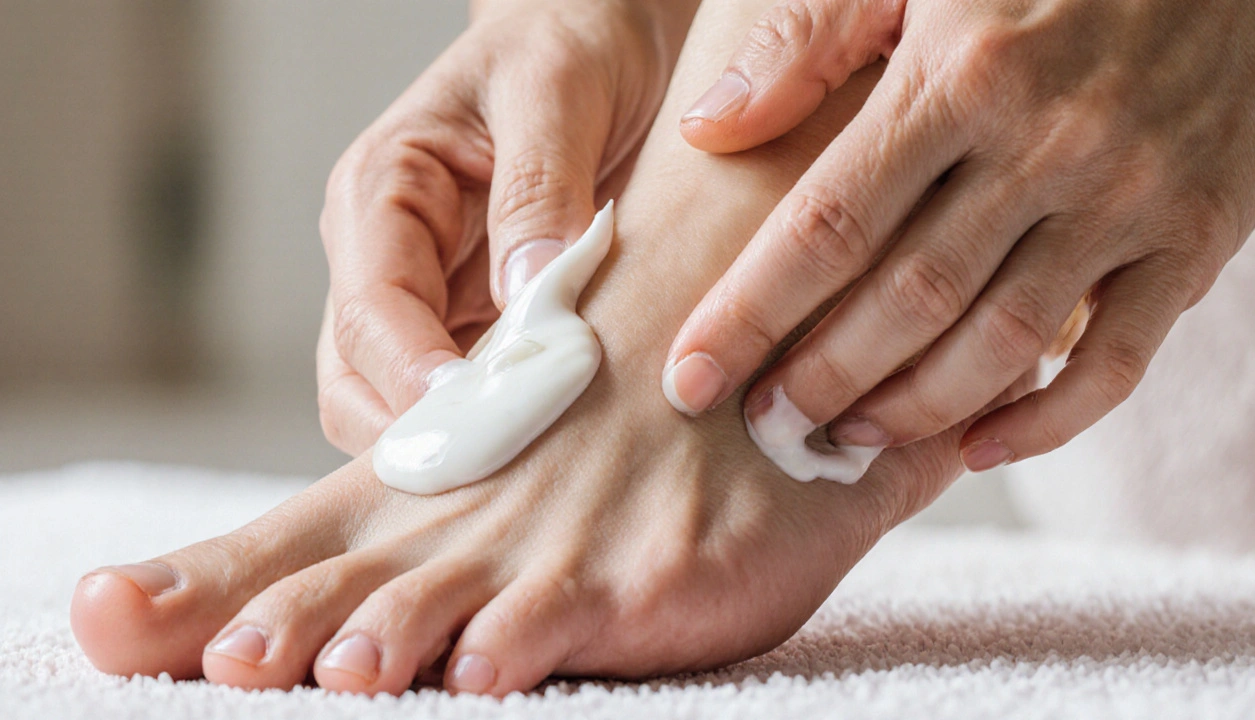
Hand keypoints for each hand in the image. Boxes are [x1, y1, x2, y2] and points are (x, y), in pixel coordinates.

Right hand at [318, 0, 691, 454]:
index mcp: (381, 190)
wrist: (598, 34)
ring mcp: (425, 295)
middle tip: (507, 477)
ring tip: (531, 475)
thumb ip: (538, 188)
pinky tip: (548, 446)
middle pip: (359, 380)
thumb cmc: (568, 42)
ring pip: (399, 405)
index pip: (370, 308)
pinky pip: (462, 397)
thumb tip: (524, 298)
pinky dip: (494, 428)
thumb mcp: (556, 90)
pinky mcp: (471, 322)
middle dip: (420, 433)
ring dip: (456, 441)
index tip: (473, 425)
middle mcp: (386, 252)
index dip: (411, 380)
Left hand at [663, 0, 1254, 469]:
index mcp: (960, 75)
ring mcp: (1128, 196)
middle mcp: (1046, 144)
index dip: (749, 313)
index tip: (688, 377)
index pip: (827, 224)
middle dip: (818, 378)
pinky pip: (1118, 361)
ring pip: (1002, 344)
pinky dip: (1048, 422)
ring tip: (843, 439)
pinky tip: (979, 449)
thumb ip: (807, 38)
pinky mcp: (1197, 236)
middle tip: (761, 426)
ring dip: (913, 411)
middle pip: (907, 299)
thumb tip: (708, 130)